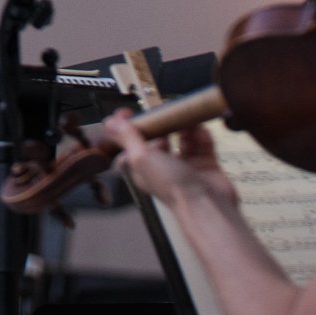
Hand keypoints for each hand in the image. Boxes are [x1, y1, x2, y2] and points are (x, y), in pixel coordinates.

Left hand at [97, 111, 237, 210]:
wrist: (207, 205)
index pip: (130, 144)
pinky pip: (202, 144)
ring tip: (184, 116)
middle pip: (157, 139)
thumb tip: (109, 123)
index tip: (130, 112)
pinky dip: (201, 135)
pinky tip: (200, 129)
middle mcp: (162, 167)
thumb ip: (127, 138)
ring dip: (183, 127)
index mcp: (142, 168)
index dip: (128, 128)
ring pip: (182, 139)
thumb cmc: (171, 185)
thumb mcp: (141, 158)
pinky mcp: (205, 165)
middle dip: (160, 124)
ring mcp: (185, 166)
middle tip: (162, 109)